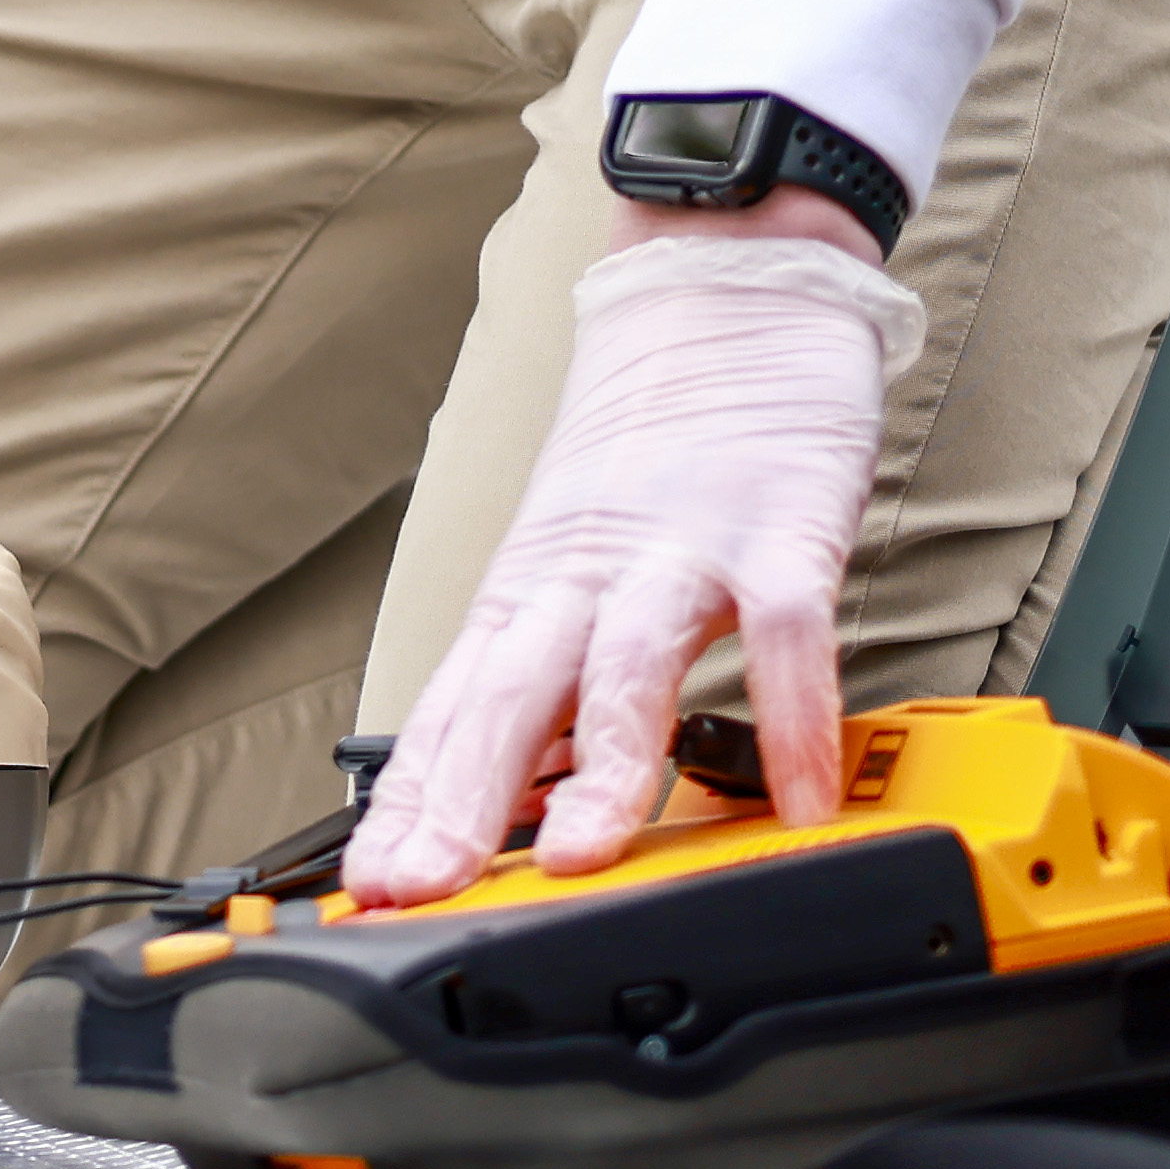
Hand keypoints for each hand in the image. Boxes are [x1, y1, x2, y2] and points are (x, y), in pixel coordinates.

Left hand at [335, 230, 921, 901]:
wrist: (730, 280)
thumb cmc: (659, 431)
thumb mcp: (580, 552)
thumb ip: (557, 669)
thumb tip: (526, 797)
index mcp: (532, 586)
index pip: (450, 711)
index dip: (409, 802)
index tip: (369, 888)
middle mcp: (589, 572)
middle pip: (508, 695)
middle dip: (462, 800)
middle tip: (427, 888)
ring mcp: (683, 547)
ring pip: (628, 666)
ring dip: (604, 766)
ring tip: (586, 856)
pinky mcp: (780, 526)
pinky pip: (786, 632)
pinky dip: (792, 716)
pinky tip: (800, 791)